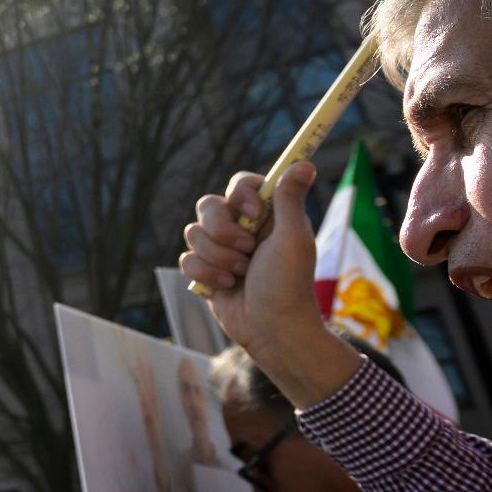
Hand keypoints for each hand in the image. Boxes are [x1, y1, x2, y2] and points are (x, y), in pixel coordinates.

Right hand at [179, 163, 357, 407]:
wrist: (273, 329)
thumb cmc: (289, 284)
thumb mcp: (293, 238)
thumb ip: (290, 199)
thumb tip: (305, 163)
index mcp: (264, 216)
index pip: (239, 184)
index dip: (241, 195)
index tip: (255, 214)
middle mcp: (240, 229)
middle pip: (208, 206)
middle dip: (223, 232)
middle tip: (248, 251)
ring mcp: (220, 250)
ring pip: (193, 234)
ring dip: (218, 258)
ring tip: (240, 275)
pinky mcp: (205, 272)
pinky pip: (186, 260)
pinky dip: (206, 275)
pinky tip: (226, 288)